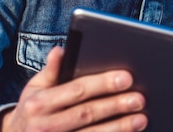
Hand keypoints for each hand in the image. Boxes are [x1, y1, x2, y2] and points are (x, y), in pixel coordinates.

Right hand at [0, 46, 147, 131]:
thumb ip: (51, 70)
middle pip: (87, 114)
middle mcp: (45, 125)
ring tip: (141, 118)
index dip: (103, 83)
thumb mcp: (34, 88)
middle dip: (116, 105)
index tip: (127, 77)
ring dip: (119, 128)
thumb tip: (61, 49)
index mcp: (40, 103)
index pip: (77, 90)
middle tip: (140, 98)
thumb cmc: (31, 109)